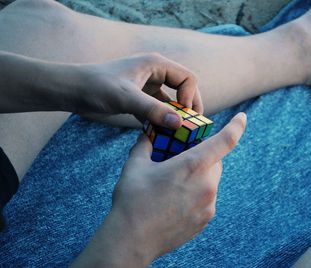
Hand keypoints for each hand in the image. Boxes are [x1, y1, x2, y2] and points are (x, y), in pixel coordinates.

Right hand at [72, 113, 245, 266]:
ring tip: (174, 185)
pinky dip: (197, 194)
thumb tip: (148, 133)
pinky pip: (207, 199)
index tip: (242, 117)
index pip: (225, 140)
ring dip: (199, 177)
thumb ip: (145, 144)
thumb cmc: (132, 200)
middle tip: (182, 160)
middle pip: (216, 162)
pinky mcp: (205, 220)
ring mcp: (208, 205)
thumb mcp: (135, 165)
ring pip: (211, 181)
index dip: (237, 126)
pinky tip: (176, 201)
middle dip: (203, 156)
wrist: (132, 240)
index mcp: (193, 165)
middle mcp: (207, 185)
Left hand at [74, 53, 201, 128]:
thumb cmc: (96, 87)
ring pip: (171, 102)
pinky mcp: (139, 98)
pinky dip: (161, 122)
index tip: (184, 116)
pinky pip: (158, 110)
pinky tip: (159, 135)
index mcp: (156, 65)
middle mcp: (155, 73)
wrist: (71, 91)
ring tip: (177, 135)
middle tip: (190, 128)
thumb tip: (179, 124)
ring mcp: (147, 86)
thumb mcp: (126, 98)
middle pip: (184, 89)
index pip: (188, 78)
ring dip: (174, 117)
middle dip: (188, 108)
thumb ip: (153, 110)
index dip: (191, 97)